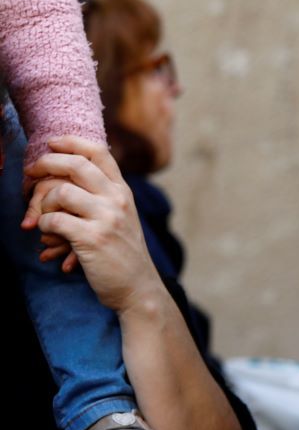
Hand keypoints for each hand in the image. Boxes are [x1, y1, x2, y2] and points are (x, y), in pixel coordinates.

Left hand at [24, 136, 162, 313]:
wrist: (137, 286)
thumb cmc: (121, 252)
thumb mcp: (121, 216)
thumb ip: (103, 195)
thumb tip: (67, 176)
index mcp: (122, 191)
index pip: (99, 152)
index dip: (71, 142)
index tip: (51, 144)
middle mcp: (117, 199)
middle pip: (76, 164)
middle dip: (46, 164)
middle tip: (30, 173)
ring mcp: (107, 217)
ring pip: (61, 193)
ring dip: (43, 207)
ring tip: (42, 222)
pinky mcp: (93, 238)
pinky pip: (54, 222)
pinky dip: (45, 229)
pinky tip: (49, 240)